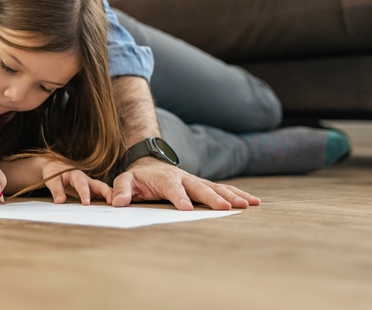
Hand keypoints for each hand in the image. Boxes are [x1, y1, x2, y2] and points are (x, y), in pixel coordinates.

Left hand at [41, 159, 112, 205]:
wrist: (55, 166)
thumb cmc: (54, 172)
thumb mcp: (52, 180)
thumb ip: (57, 190)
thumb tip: (60, 201)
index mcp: (76, 175)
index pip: (81, 184)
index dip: (84, 193)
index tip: (86, 203)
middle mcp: (86, 179)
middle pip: (99, 184)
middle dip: (106, 192)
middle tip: (112, 202)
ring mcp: (90, 185)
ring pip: (103, 190)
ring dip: (110, 196)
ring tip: (117, 207)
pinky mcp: (91, 190)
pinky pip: (101, 195)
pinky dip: (108, 199)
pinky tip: (113, 208)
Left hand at [111, 157, 259, 210]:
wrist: (150, 162)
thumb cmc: (138, 176)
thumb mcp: (125, 180)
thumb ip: (122, 190)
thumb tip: (118, 203)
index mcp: (165, 178)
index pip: (173, 188)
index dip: (179, 197)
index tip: (187, 208)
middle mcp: (184, 177)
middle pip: (200, 187)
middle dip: (214, 198)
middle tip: (226, 208)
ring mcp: (196, 180)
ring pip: (217, 187)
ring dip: (232, 196)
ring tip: (249, 205)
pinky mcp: (204, 185)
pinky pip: (223, 188)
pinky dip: (238, 194)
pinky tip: (254, 202)